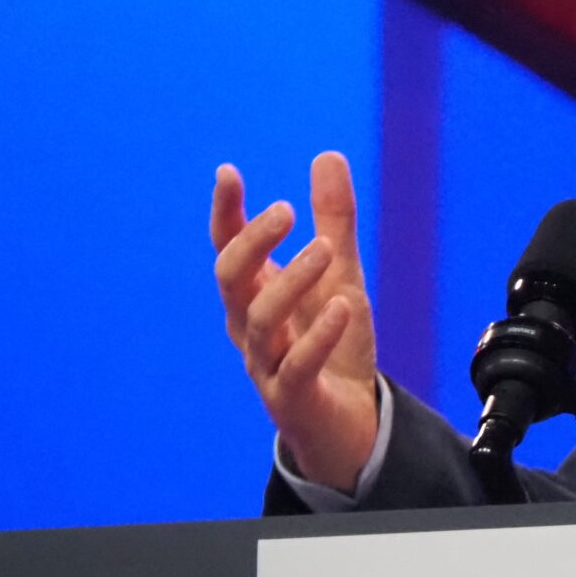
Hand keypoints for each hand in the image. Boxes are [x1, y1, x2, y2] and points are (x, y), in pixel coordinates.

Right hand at [212, 152, 379, 491]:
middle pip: (230, 280)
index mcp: (256, 295)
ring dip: (291, 281)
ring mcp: (267, 364)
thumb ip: (334, 221)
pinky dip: (318, 337)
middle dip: (251, 243)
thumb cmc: (335, 342)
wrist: (350, 420)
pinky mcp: (293, 397)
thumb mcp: (342, 274)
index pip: (228, 249)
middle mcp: (251, 327)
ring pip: (259, 321)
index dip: (226, 213)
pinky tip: (344, 308)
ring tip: (326, 249)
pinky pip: (297, 367)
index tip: (228, 172)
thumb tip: (327, 155)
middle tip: (285, 211)